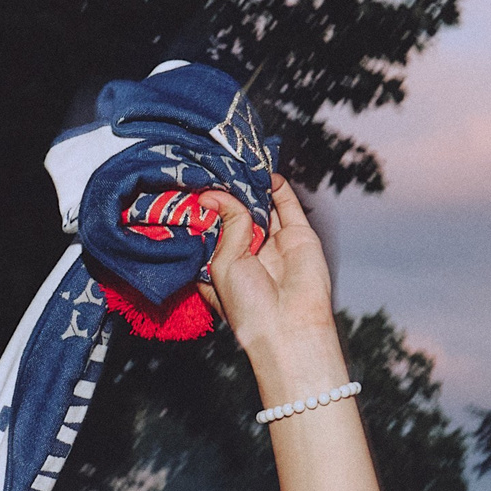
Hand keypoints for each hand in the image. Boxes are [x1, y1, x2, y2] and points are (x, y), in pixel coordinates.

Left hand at [197, 175, 339, 369]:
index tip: (191, 186)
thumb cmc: (249, 308)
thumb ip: (226, 223)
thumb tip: (217, 193)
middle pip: (237, 214)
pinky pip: (286, 205)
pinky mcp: (299, 236)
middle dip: (227, 193)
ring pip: (261, 206)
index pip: (212, 229)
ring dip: (250, 186)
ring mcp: (274, 244)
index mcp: (223, 266)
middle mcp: (248, 254)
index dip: (204, 209)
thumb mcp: (223, 262)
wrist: (290, 327)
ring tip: (237, 162)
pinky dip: (276, 186)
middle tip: (213, 167)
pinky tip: (263, 171)